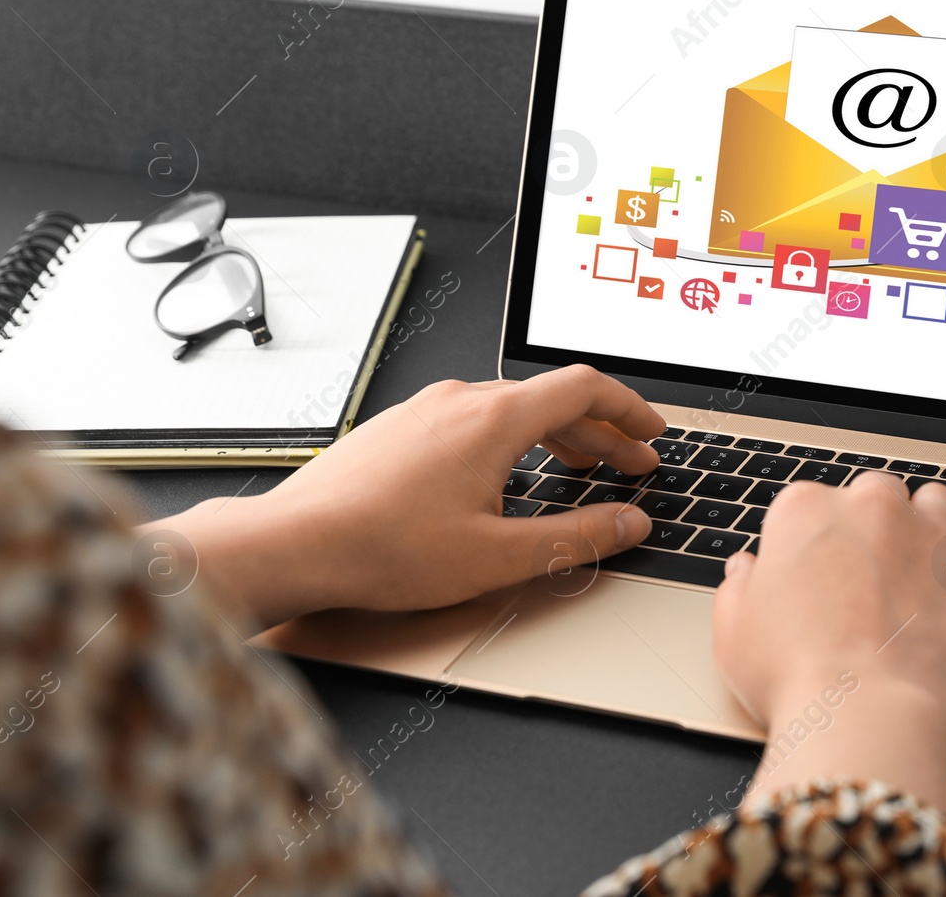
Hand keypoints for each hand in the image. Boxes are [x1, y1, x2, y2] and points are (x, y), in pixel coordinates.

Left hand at [148, 366, 662, 627]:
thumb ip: (576, 538)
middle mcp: (460, 400)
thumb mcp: (499, 556)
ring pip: (510, 407)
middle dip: (601, 431)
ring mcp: (424, 409)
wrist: (294, 544)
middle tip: (630, 465)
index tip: (651, 434)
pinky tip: (508, 475)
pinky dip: (512, 438)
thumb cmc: (383, 550)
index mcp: (494, 419)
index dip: (629, 410)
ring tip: (579, 468)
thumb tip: (628, 525)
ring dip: (557, 434)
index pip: (584, 389)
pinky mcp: (398, 427)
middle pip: (551, 398)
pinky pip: (472, 417)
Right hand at [711, 472, 945, 812]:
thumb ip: (739, 588)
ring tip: (923, 577)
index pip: (809, 505)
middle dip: (873, 530)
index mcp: (807, 512)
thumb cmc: (794, 679)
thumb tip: (745, 570)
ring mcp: (934, 538)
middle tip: (865, 585)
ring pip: (940, 506)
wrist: (864, 718)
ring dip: (933, 531)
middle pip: (876, 497)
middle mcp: (873, 509)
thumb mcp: (734, 633)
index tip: (813, 579)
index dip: (811, 545)